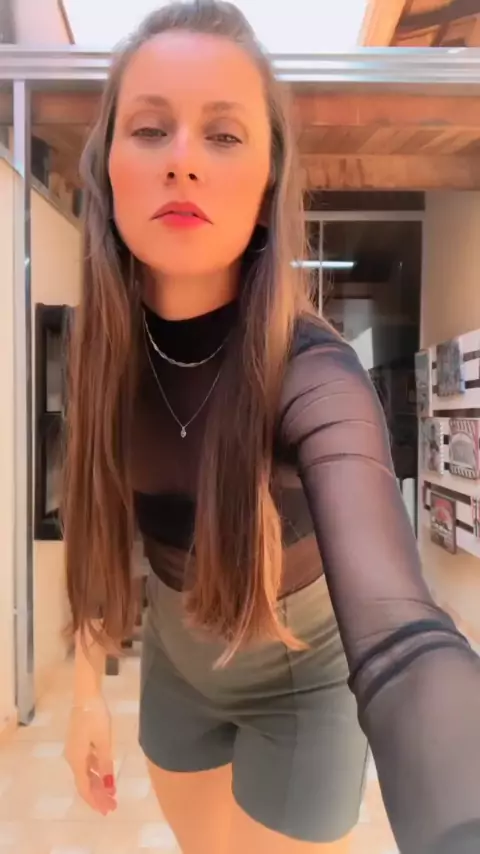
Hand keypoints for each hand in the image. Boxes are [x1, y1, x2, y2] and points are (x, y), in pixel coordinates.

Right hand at [65, 696, 116, 815]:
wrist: (86, 696)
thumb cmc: (95, 718)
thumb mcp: (104, 741)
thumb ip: (106, 764)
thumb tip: (109, 786)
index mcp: (76, 760)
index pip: (84, 787)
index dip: (95, 801)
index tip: (107, 810)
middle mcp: (72, 758)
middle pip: (84, 782)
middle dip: (98, 795)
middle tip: (112, 806)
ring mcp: (75, 749)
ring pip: (86, 773)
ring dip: (98, 784)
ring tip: (111, 793)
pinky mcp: (79, 742)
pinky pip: (87, 763)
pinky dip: (96, 771)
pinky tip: (105, 774)